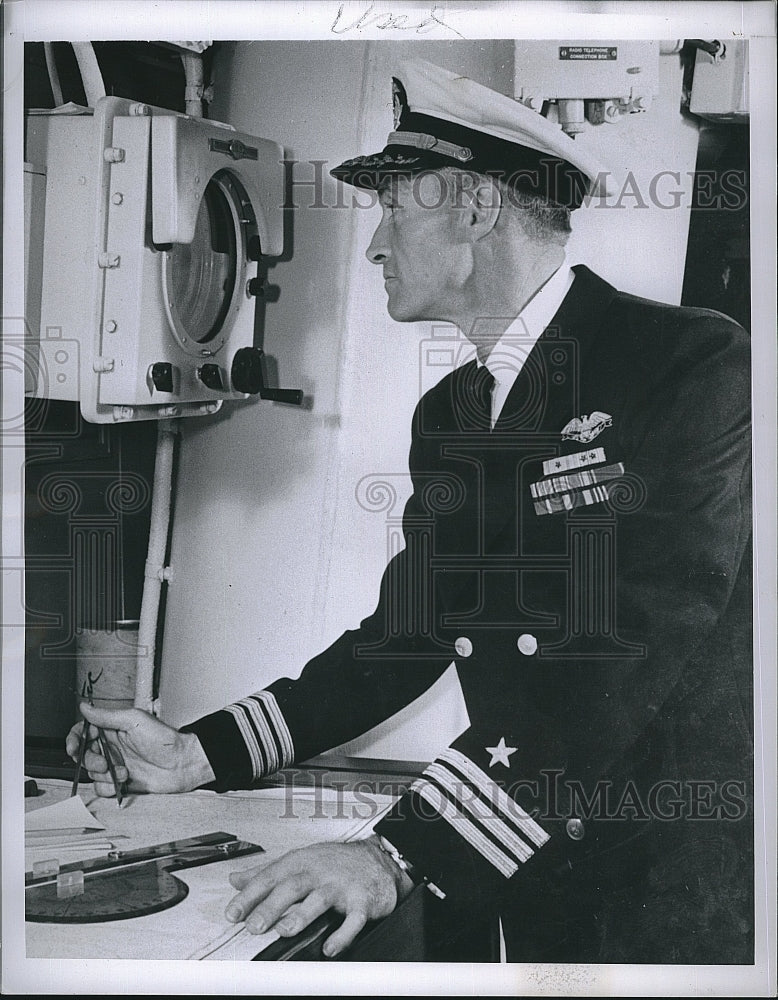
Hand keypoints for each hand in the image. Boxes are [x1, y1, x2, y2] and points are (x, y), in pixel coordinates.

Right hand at [65, 703, 214, 795]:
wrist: (182, 764)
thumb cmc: (165, 740)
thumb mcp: (134, 721)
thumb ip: (106, 716)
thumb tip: (85, 708)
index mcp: (114, 729)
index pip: (84, 732)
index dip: (74, 739)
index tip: (74, 747)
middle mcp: (113, 747)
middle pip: (85, 755)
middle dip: (91, 761)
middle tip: (105, 763)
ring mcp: (116, 765)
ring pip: (93, 773)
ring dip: (105, 775)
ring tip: (124, 772)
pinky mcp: (121, 782)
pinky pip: (103, 788)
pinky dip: (108, 788)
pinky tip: (122, 783)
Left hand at [225, 837, 414, 956]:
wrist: (378, 859)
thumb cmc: (333, 862)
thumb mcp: (298, 861)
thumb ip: (266, 872)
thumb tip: (235, 879)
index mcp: (300, 863)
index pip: (270, 877)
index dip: (250, 895)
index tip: (232, 914)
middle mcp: (319, 872)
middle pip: (292, 886)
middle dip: (271, 906)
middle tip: (253, 925)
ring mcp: (341, 886)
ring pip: (320, 899)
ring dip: (302, 915)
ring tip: (285, 930)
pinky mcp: (362, 901)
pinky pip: (353, 919)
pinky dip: (342, 934)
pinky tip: (329, 948)